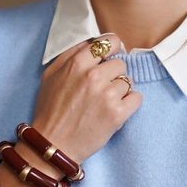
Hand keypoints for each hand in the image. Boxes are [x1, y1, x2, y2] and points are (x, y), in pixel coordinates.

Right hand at [31, 33, 142, 164]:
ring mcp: (107, 95)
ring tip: (105, 102)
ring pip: (128, 82)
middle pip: (120, 64)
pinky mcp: (117, 114)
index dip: (113, 49)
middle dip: (114, 74)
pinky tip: (117, 109)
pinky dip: (130, 103)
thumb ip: (70, 55)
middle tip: (102, 88)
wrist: (53, 144)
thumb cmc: (50, 110)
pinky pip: (137, 98)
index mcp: (77, 64)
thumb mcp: (50, 75)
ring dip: (120, 91)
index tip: (112, 56)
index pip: (109, 42)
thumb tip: (91, 42)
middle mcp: (94, 76)